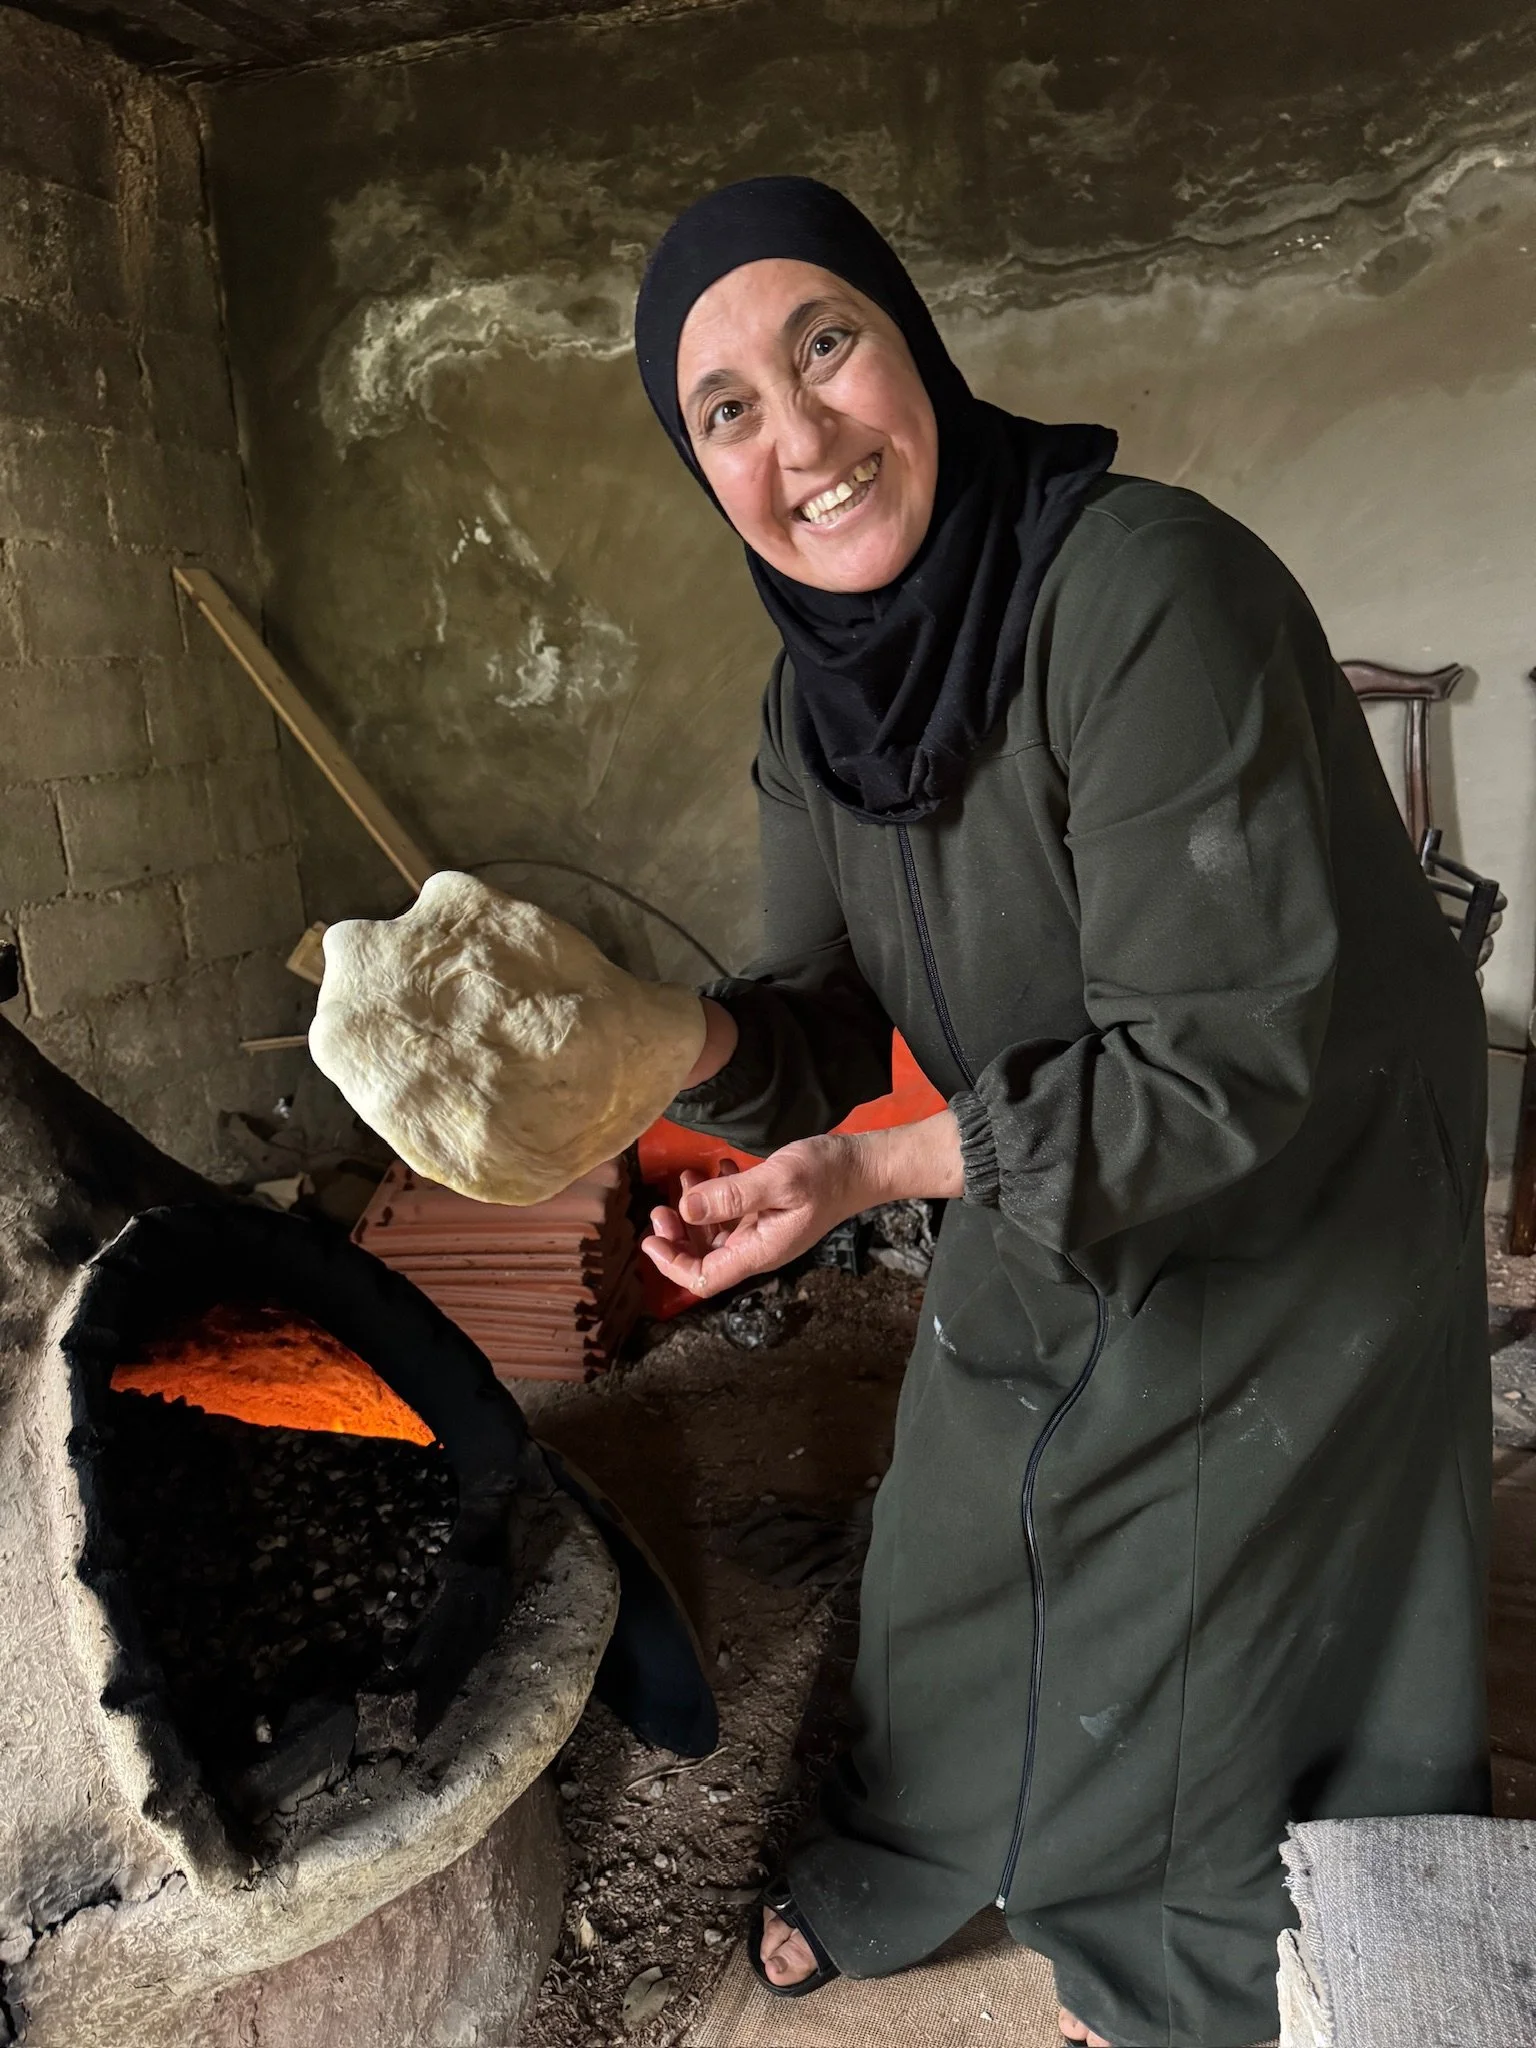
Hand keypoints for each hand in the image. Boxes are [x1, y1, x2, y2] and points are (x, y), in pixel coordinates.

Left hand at [641, 1136, 870, 1298]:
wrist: (865, 1167)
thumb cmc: (826, 1174)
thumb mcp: (779, 1180)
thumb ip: (732, 1196)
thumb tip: (686, 1210)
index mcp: (759, 1251)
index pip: (704, 1278)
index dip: (672, 1265)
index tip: (651, 1240)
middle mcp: (758, 1248)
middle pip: (704, 1259)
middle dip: (677, 1237)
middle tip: (661, 1207)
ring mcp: (763, 1232)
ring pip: (715, 1235)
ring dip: (694, 1213)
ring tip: (683, 1178)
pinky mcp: (769, 1214)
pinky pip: (732, 1215)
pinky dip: (716, 1197)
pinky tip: (717, 1169)